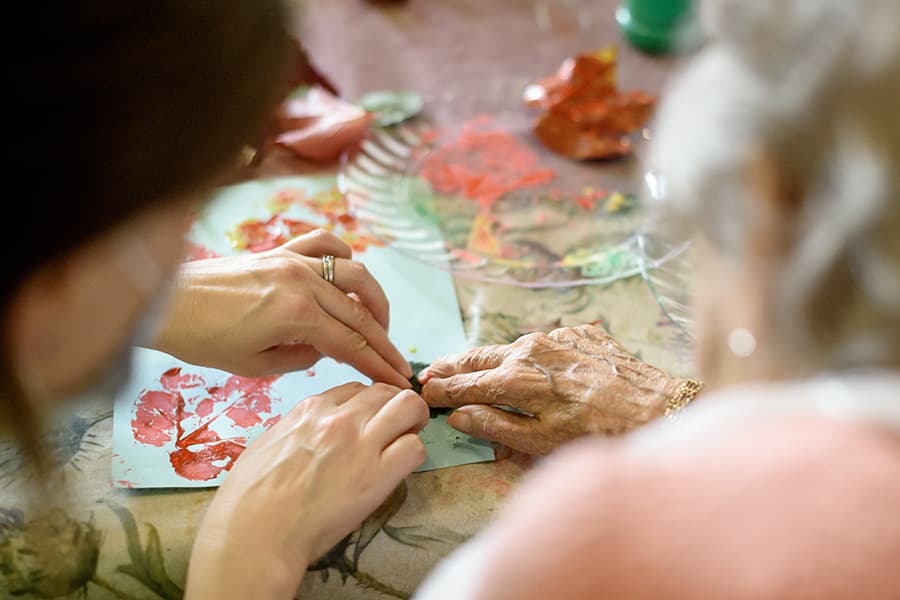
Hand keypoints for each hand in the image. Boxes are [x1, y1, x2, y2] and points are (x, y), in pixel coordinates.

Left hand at [150, 229, 412, 386]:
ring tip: (379, 323)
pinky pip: (325, 244)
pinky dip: (344, 257)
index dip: (379, 365)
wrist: (165, 303)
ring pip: (355, 274)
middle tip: (400, 364)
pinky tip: (347, 276)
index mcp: (296, 315)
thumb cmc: (202, 340)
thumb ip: (300, 358)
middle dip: (385, 342)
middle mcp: (302, 282)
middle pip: (360, 314)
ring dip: (375, 300)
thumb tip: (324, 349)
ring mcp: (293, 260)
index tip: (399, 382)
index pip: (351, 344)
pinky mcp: (281, 250)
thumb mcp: (255, 365)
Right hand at [186, 382, 428, 598]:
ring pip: (409, 407)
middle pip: (386, 390)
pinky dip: (413, 454)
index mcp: (309, 409)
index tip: (368, 421)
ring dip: (413, 422)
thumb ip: (296, 430)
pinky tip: (399, 469)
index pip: (355, 389)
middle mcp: (338, 419)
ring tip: (405, 441)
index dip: (367, 404)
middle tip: (396, 429)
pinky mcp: (377, 477)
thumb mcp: (268, 444)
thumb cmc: (248, 499)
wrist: (254, 534)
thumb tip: (307, 434)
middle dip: (395, 406)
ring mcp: (359, 444)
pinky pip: (414, 448)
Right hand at [420, 325, 682, 454]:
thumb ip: (495, 427)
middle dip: (452, 364)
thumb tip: (458, 416)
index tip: (423, 392)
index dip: (440, 389)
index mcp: (515, 378)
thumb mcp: (541, 442)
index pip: (464, 382)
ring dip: (487, 358)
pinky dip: (528, 354)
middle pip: (479, 355)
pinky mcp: (581, 334)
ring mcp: (556, 337)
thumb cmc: (599, 434)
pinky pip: (544, 343)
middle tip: (432, 372)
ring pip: (510, 346)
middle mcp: (530, 348)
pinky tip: (529, 366)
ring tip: (469, 366)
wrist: (660, 408)